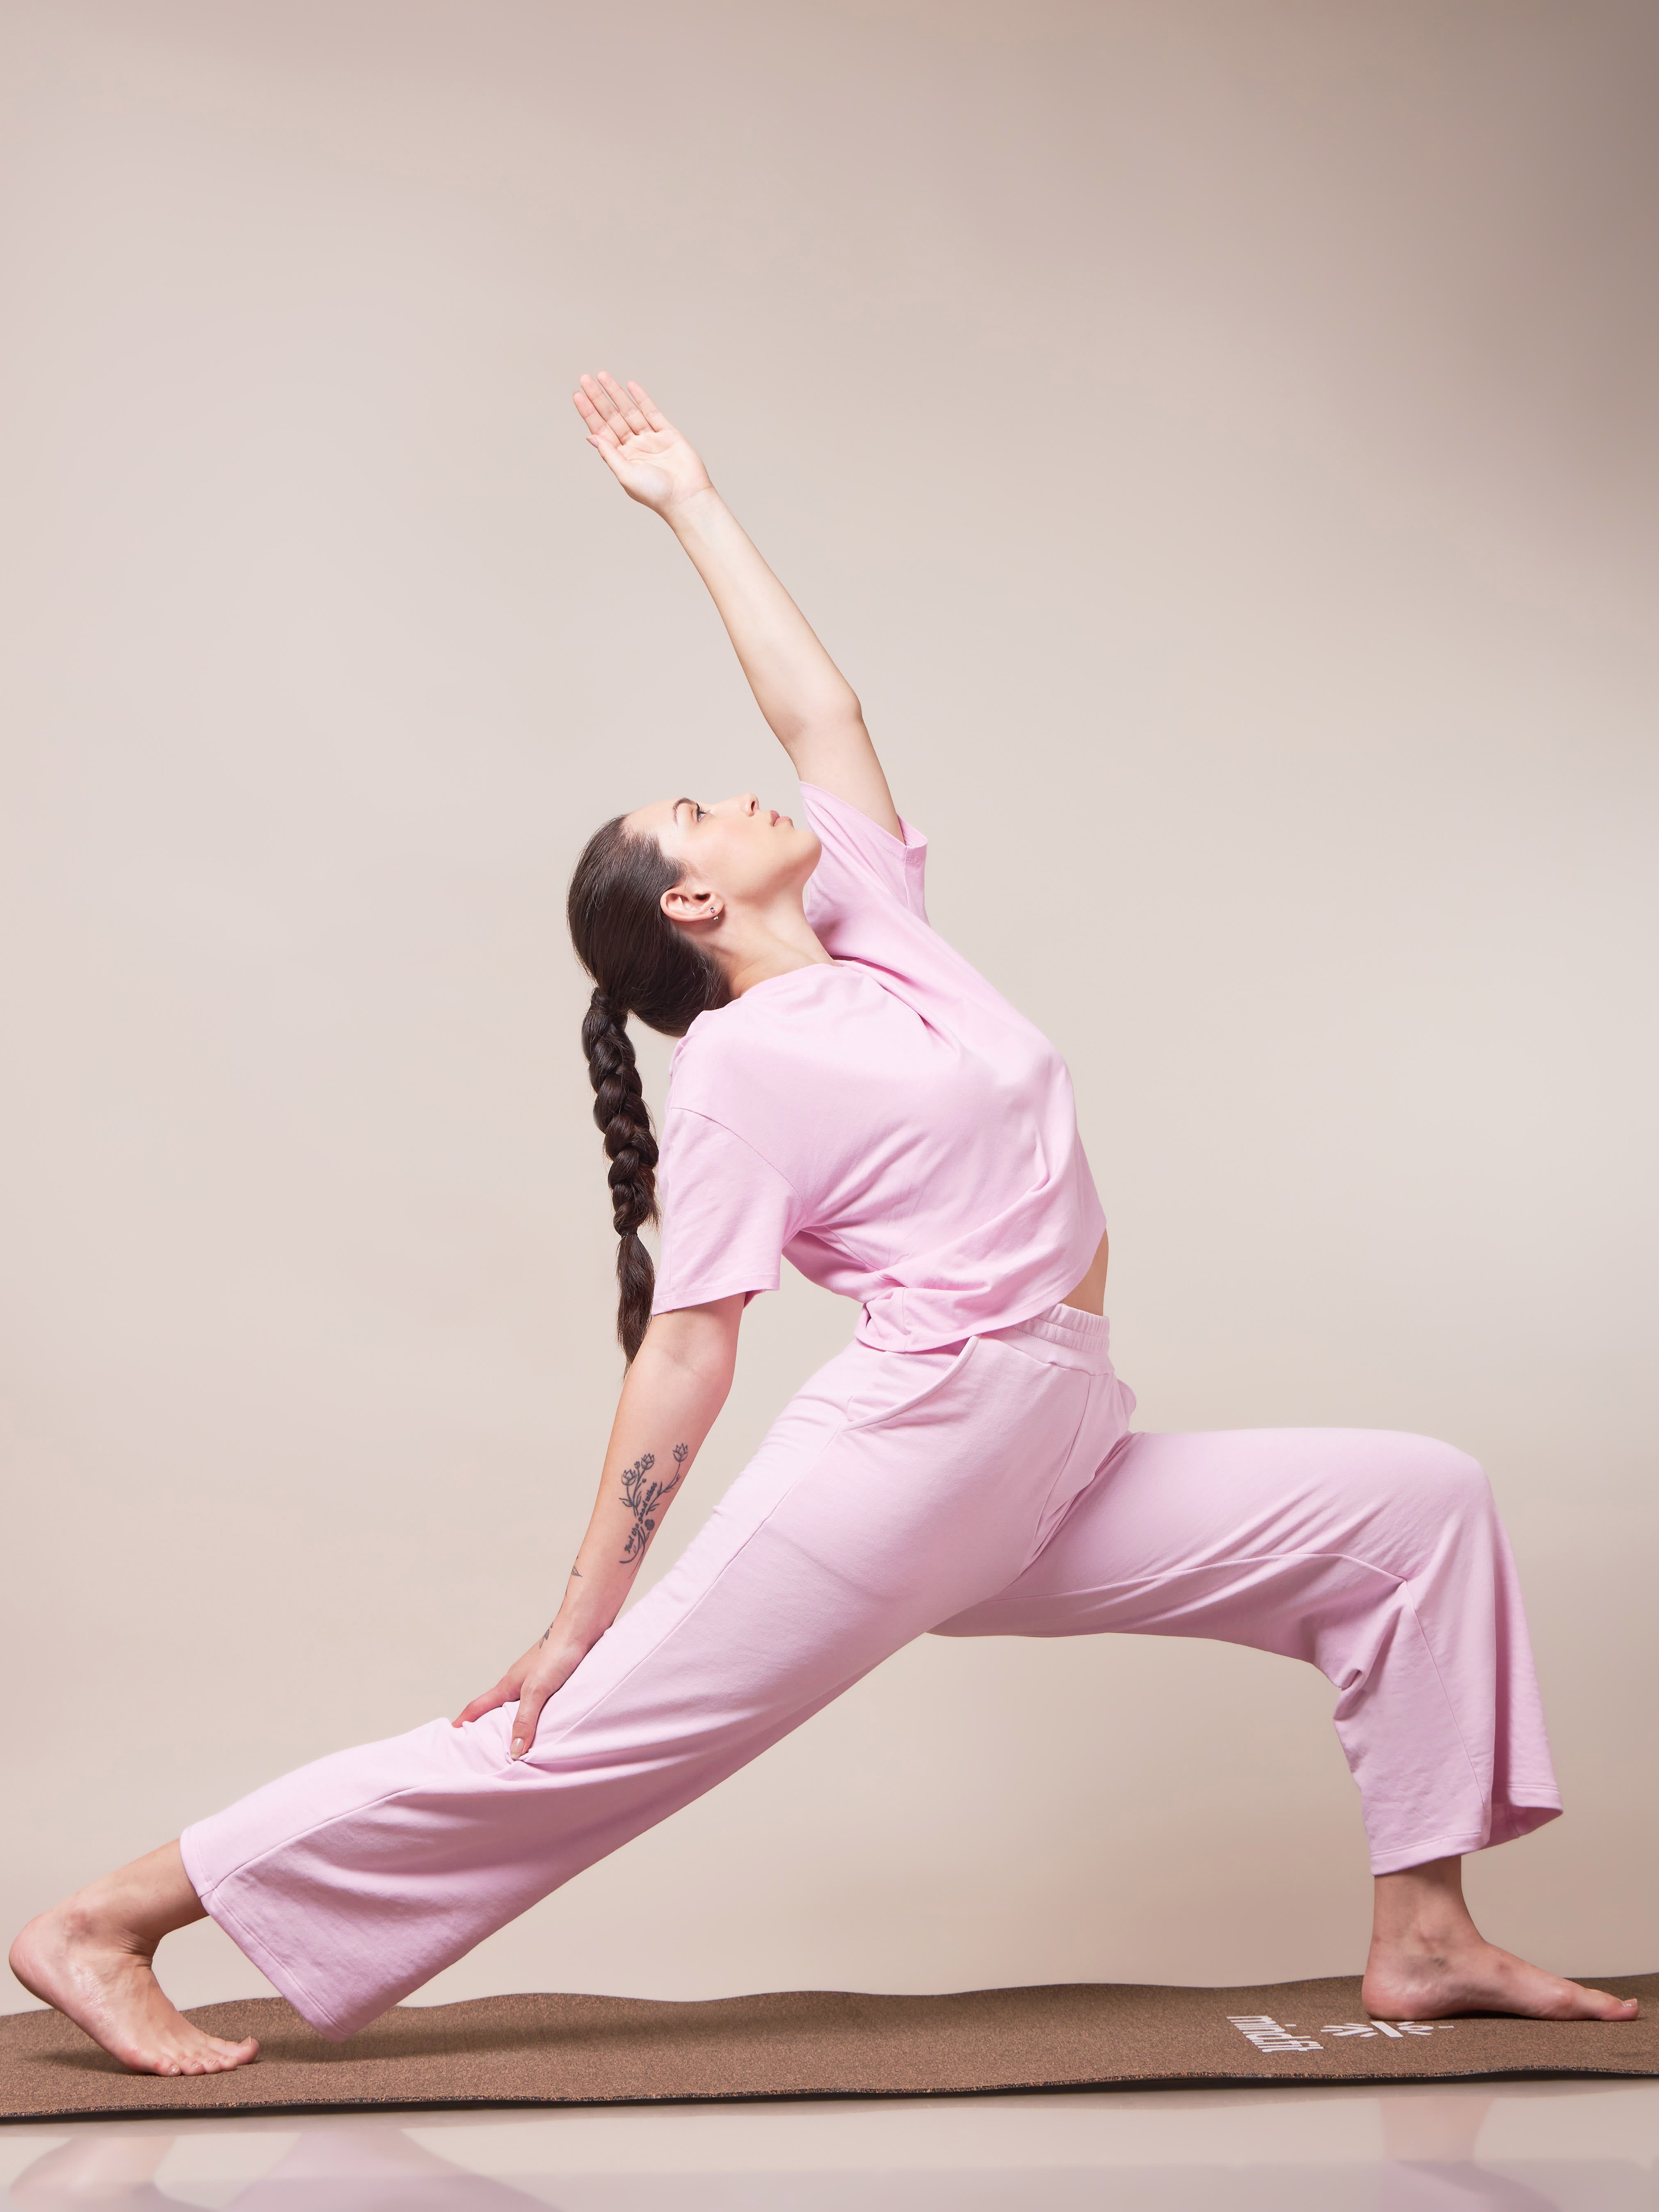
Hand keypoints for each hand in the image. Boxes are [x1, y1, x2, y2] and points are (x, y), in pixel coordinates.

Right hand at [452, 1625, 593, 1760]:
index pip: (479, 1706)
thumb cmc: (557, 1652)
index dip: (464, 1720)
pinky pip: (540, 1704)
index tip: (451, 1734)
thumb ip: (525, 1719)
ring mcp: (536, 1681)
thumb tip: (514, 1751)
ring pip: (520, 1707)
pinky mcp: (555, 1680)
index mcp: (508, 1685)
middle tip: (480, 1748)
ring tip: (515, 1744)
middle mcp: (519, 1683)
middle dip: (487, 1727)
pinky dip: (537, 1717)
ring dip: (515, 1724)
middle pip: (497, 1708)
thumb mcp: (537, 1690)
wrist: (582, 1627)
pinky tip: (546, 1726)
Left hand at [572, 371, 713, 514]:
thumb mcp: (626, 475)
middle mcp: (635, 447)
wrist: (687, 498)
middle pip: (612, 417)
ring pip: (630, 411)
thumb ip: (610, 455)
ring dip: (616, 393)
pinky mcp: (668, 434)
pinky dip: (642, 398)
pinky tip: (630, 386)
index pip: (601, 431)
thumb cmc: (656, 494)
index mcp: (622, 458)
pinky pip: (652, 412)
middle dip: (599, 398)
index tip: (578, 396)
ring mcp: (651, 439)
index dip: (589, 413)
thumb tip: (592, 437)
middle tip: (585, 379)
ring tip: (602, 376)